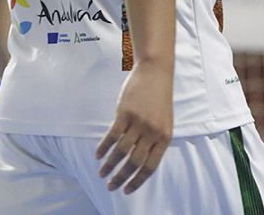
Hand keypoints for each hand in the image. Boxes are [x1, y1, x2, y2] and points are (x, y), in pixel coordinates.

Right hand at [96, 61, 173, 193]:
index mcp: (165, 137)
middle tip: (110, 186)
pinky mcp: (125, 114)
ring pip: (121, 152)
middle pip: (135, 163)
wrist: (156, 72)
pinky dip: (104, 148)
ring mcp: (139, 123)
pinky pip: (112, 136)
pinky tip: (98, 155)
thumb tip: (140, 164)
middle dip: (121, 178)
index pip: (150, 167)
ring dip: (109, 165)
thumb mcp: (164, 121)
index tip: (126, 190)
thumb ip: (155, 141)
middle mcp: (153, 132)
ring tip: (102, 172)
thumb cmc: (159, 99)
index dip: (137, 181)